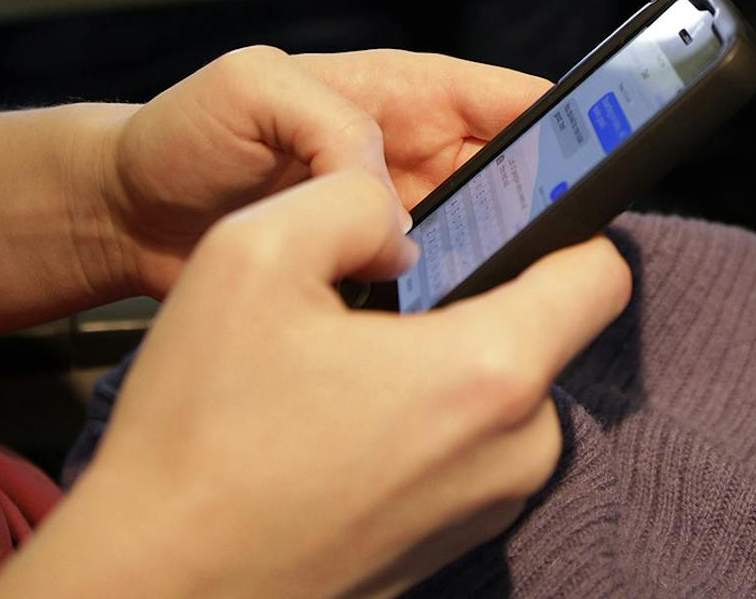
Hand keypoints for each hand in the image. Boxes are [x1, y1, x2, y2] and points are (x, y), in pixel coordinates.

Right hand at [0, 172, 631, 598]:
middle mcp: (515, 453)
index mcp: (489, 374)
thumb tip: (401, 210)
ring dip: (437, 364)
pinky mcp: (448, 546)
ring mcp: (486, 511)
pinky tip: (330, 424)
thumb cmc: (198, 433)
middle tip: (372, 295)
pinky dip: (415, 426)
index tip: (506, 206)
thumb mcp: (254, 253)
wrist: (153, 584)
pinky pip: (462, 453)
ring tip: (335, 365)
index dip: (562, 220)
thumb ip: (350, 196)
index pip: (602, 271)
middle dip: (473, 297)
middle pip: (543, 332)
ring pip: (498, 393)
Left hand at [93, 48, 547, 296]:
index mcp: (402, 94)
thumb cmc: (178, 135)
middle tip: (549, 254)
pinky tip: (436, 337)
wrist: (124, 217)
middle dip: (541, 215)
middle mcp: (414, 157)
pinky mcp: (371, 280)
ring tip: (490, 298)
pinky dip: (442, 314)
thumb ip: (329, 123)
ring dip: (492, 270)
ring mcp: (396, 223)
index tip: (605, 159)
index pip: (511, 101)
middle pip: (516, 182)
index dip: (568, 124)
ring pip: (483, 244)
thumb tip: (388, 193)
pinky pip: (434, 295)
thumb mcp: (248, 89)